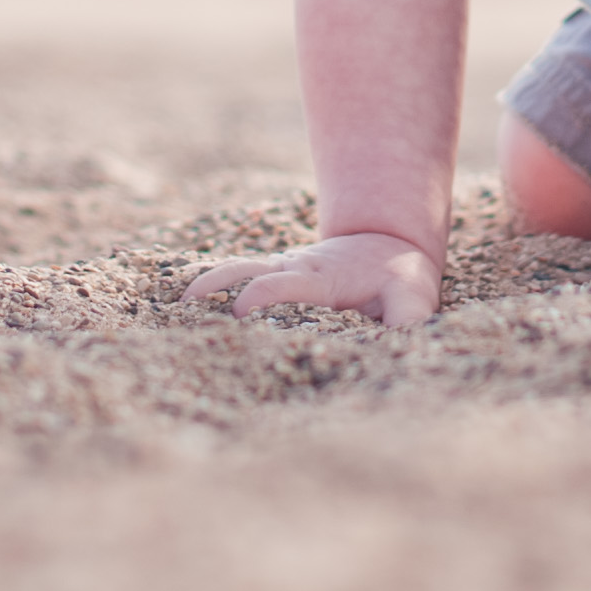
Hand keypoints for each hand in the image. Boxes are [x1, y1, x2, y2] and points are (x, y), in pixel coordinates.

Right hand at [180, 229, 444, 326]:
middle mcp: (294, 269)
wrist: (387, 245)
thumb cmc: (399, 277)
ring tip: (177, 302)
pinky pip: (236, 276)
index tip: (241, 309)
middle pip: (249, 270)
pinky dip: (209, 284)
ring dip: (208, 281)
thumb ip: (407, 319)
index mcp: (322, 276)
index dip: (265, 293)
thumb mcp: (413, 296)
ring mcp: (279, 271)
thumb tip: (404, 345)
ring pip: (237, 268)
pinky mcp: (272, 278)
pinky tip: (180, 304)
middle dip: (220, 284)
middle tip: (188, 304)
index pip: (287, 282)